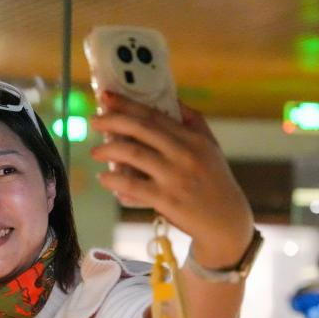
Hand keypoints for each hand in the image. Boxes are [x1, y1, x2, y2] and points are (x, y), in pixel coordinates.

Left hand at [89, 91, 254, 266]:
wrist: (225, 221)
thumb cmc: (215, 181)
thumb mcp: (211, 147)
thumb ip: (194, 122)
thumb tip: (175, 100)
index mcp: (192, 138)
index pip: (154, 115)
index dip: (127, 104)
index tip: (106, 96)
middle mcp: (183, 153)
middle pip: (140, 129)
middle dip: (112, 121)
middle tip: (93, 121)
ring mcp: (174, 176)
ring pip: (133, 154)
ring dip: (108, 150)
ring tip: (95, 152)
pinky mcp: (165, 199)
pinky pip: (132, 185)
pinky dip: (113, 180)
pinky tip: (104, 177)